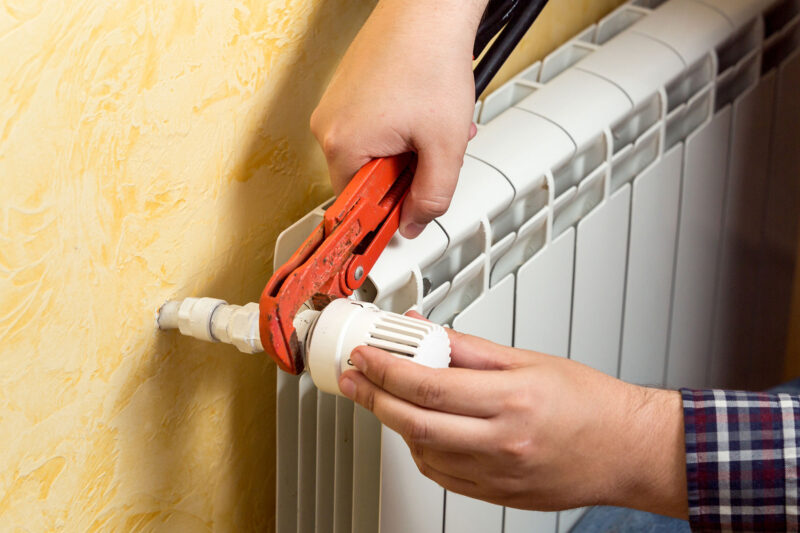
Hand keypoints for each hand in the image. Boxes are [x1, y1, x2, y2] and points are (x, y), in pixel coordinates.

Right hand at [311, 0, 485, 237]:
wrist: (429, 8)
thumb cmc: (431, 59)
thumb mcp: (444, 145)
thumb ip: (432, 196)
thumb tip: (415, 224)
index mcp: (342, 145)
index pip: (356, 207)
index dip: (387, 215)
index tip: (400, 223)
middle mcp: (329, 126)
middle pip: (366, 180)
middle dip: (404, 175)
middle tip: (432, 155)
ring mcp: (334, 106)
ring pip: (372, 154)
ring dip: (407, 151)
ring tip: (432, 128)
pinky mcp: (346, 91)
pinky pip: (370, 128)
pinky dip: (399, 129)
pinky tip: (422, 112)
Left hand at [338, 322, 687, 518]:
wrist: (627, 449)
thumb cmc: (590, 403)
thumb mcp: (530, 360)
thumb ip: (470, 349)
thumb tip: (428, 333)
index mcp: (512, 400)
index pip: (430, 385)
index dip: (386, 369)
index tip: (365, 355)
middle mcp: (503, 442)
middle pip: (416, 423)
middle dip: (373, 399)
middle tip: (355, 379)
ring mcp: (499, 475)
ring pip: (424, 452)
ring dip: (394, 424)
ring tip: (384, 398)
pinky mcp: (498, 495)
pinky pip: (443, 476)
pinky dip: (421, 450)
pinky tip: (418, 429)